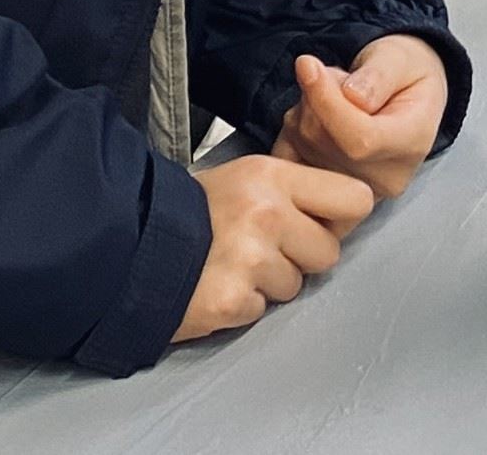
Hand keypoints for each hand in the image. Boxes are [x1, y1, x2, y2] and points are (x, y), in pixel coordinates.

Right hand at [172, 154, 377, 342]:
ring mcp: (250, 258)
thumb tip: (344, 210)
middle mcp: (267, 213)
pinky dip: (243, 304)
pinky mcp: (234, 299)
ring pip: (296, 286)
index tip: (319, 223)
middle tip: (263, 248)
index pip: (355, 200)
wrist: (130, 244)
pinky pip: (263, 309)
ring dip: (270, 283)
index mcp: (274, 177)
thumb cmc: (193, 212)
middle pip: (329, 252)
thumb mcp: (247, 178)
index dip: (341, 218)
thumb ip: (295, 191)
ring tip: (233, 263)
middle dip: (302, 257)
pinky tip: (219, 283)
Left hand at [274, 35, 449, 199]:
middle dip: (315, 98)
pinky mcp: (324, 193)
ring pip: (301, 145)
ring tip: (335, 97)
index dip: (327, 102)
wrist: (401, 95)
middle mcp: (384, 177)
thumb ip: (378, 76)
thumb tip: (352, 96)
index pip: (360, 138)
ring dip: (304, 111)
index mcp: (411, 144)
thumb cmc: (402, 73)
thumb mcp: (399, 59)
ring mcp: (352, 190)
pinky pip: (286, 157)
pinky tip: (318, 118)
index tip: (307, 64)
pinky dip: (292, 130)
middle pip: (323, 140)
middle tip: (338, 77)